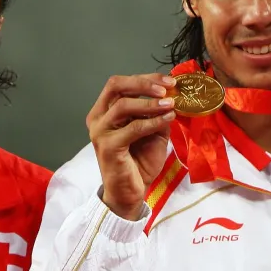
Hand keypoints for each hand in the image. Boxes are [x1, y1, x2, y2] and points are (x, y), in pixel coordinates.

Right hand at [86, 73, 176, 220]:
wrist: (130, 192)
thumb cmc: (139, 161)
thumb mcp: (153, 131)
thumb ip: (157, 113)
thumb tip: (172, 94)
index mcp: (105, 110)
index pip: (121, 84)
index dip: (145, 78)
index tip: (169, 81)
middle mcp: (97, 117)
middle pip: (116, 86)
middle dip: (144, 83)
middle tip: (167, 87)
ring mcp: (100, 132)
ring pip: (123, 105)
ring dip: (150, 103)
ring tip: (170, 104)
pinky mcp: (108, 146)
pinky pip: (133, 128)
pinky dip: (153, 121)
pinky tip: (168, 119)